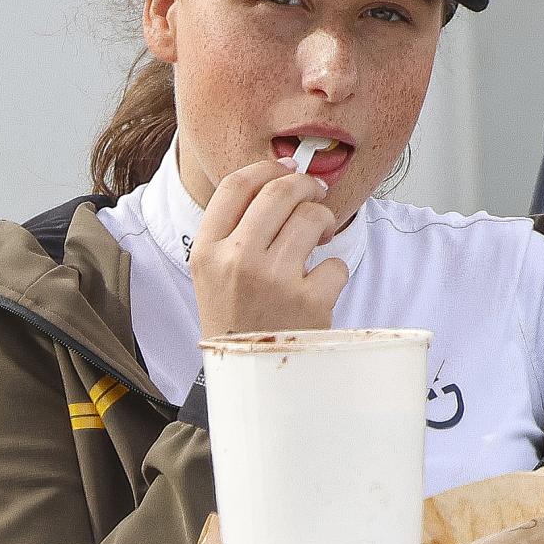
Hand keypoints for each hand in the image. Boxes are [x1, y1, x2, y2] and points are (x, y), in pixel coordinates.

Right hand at [191, 159, 349, 337]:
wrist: (249, 375)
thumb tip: (281, 176)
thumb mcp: (214, 273)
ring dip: (323, 223)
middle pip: (279, 192)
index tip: (286, 167)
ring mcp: (274, 281)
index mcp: (207, 251)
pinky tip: (318, 288)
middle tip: (315, 193)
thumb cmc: (236, 319)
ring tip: (318, 241)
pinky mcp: (309, 301)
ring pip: (312, 218)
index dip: (267, 167)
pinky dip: (333, 272)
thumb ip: (234, 230)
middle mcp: (237, 261)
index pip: (236, 185)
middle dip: (305, 185)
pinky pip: (336, 263)